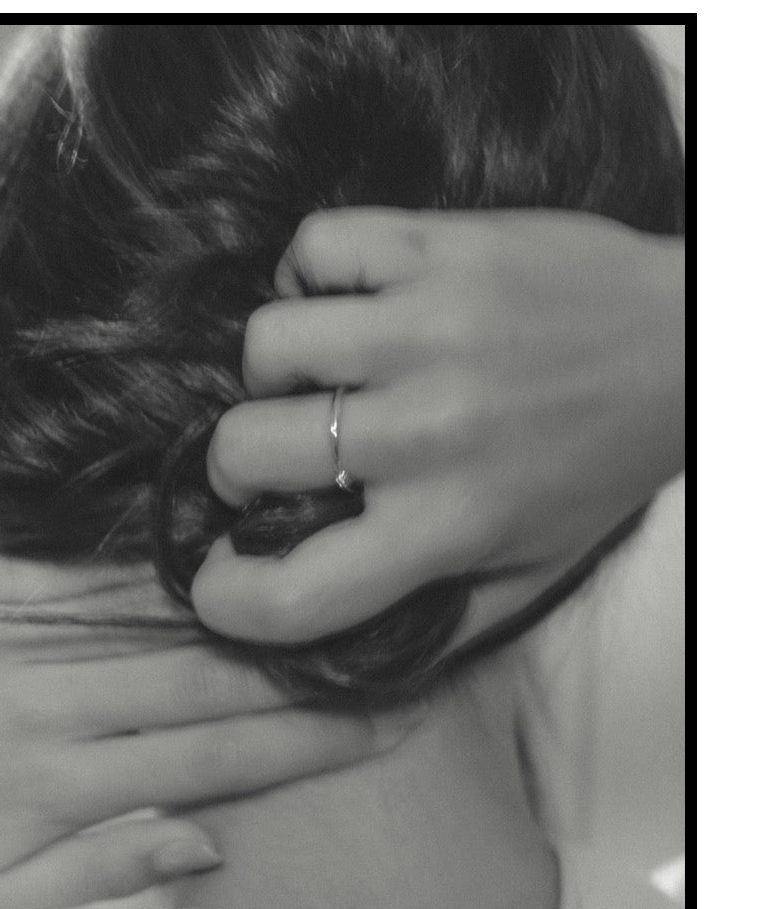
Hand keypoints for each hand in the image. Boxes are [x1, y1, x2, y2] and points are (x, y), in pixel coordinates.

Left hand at [0, 554, 391, 908]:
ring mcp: (15, 635)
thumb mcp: (3, 891)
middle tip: (386, 655)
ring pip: (157, 620)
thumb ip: (112, 865)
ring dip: (248, 611)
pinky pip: (88, 571)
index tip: (380, 732)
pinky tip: (223, 552)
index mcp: (62, 785)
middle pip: (205, 683)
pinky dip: (159, 565)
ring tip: (325, 597)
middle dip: (305, 675)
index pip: (215, 760)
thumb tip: (216, 840)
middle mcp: (49, 706)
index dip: (306, 746)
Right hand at [192, 208, 683, 645]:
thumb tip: (330, 660)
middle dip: (234, 464)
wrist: (687, 348)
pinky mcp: (442, 249)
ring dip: (272, 368)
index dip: (226, 597)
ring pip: (267, 343)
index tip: (222, 576)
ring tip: (315, 376)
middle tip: (267, 459)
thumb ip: (434, 624)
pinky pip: (313, 248)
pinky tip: (345, 301)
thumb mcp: (530, 572)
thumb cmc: (598, 466)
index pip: (293, 595)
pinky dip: (308, 272)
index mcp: (449, 527)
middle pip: (247, 449)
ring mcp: (433, 332)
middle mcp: (431, 433)